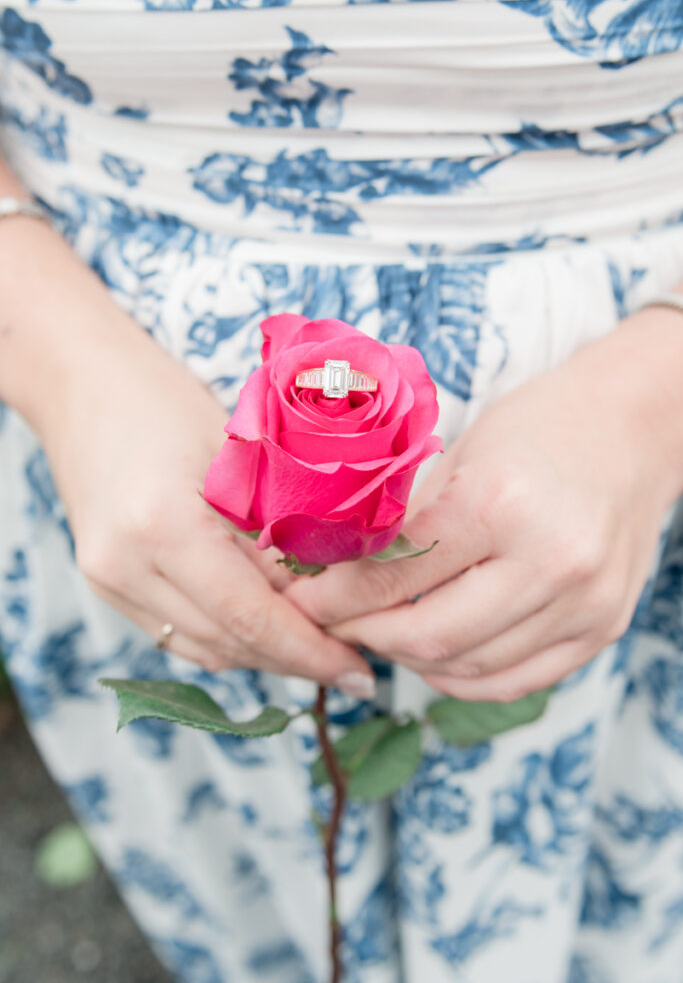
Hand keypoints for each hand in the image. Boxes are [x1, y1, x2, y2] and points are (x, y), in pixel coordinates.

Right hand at [38, 299, 374, 692]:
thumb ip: (279, 525)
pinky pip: (179, 633)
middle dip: (296, 660)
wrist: (83, 383)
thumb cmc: (166, 399)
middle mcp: (125, 565)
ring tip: (320, 651)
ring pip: (204, 648)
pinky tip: (270, 631)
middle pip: (228, 643)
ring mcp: (109, 580)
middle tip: (352, 663)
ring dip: (265, 655)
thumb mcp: (240, 453)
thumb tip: (335, 592)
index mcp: (163, 524)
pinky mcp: (107, 583)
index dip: (311, 651)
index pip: (251, 615)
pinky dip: (229, 637)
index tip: (358, 671)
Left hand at [287, 309, 682, 700]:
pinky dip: (462, 677)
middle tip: (331, 622)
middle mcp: (550, 560)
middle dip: (363, 635)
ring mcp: (584, 603)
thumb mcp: (460, 451)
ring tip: (377, 634)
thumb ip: (403, 517)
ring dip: (408, 659)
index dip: (335, 597)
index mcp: (501, 502)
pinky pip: (515, 681)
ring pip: (468, 667)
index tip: (302, 600)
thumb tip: (331, 566)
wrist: (632, 430)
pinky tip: (432, 657)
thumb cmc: (540, 427)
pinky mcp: (603, 628)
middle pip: (429, 634)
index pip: (394, 574)